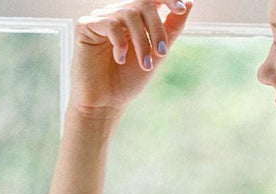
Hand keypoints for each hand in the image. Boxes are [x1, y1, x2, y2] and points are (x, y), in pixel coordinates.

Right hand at [69, 0, 192, 118]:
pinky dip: (121, 43)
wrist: (106, 102)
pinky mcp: (85, 25)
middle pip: (143, 3)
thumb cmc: (129, 80)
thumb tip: (190, 4)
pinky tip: (120, 59)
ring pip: (129, 14)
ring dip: (142, 42)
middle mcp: (117, 13)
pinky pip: (110, 23)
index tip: (182, 9)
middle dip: (157, 28)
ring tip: (145, 65)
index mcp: (134, 18)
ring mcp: (101, 18)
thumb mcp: (157, 53)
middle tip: (162, 54)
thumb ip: (171, 29)